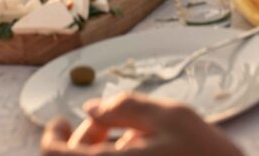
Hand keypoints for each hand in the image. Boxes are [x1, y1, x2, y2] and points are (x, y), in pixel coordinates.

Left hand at [40, 93, 243, 155]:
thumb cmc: (206, 152)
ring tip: (134, 137)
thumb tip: (90, 108)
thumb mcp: (170, 116)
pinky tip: (143, 150)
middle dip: (84, 138)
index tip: (63, 121)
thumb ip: (125, 107)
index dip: (52, 137)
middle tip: (107, 121)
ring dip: (104, 150)